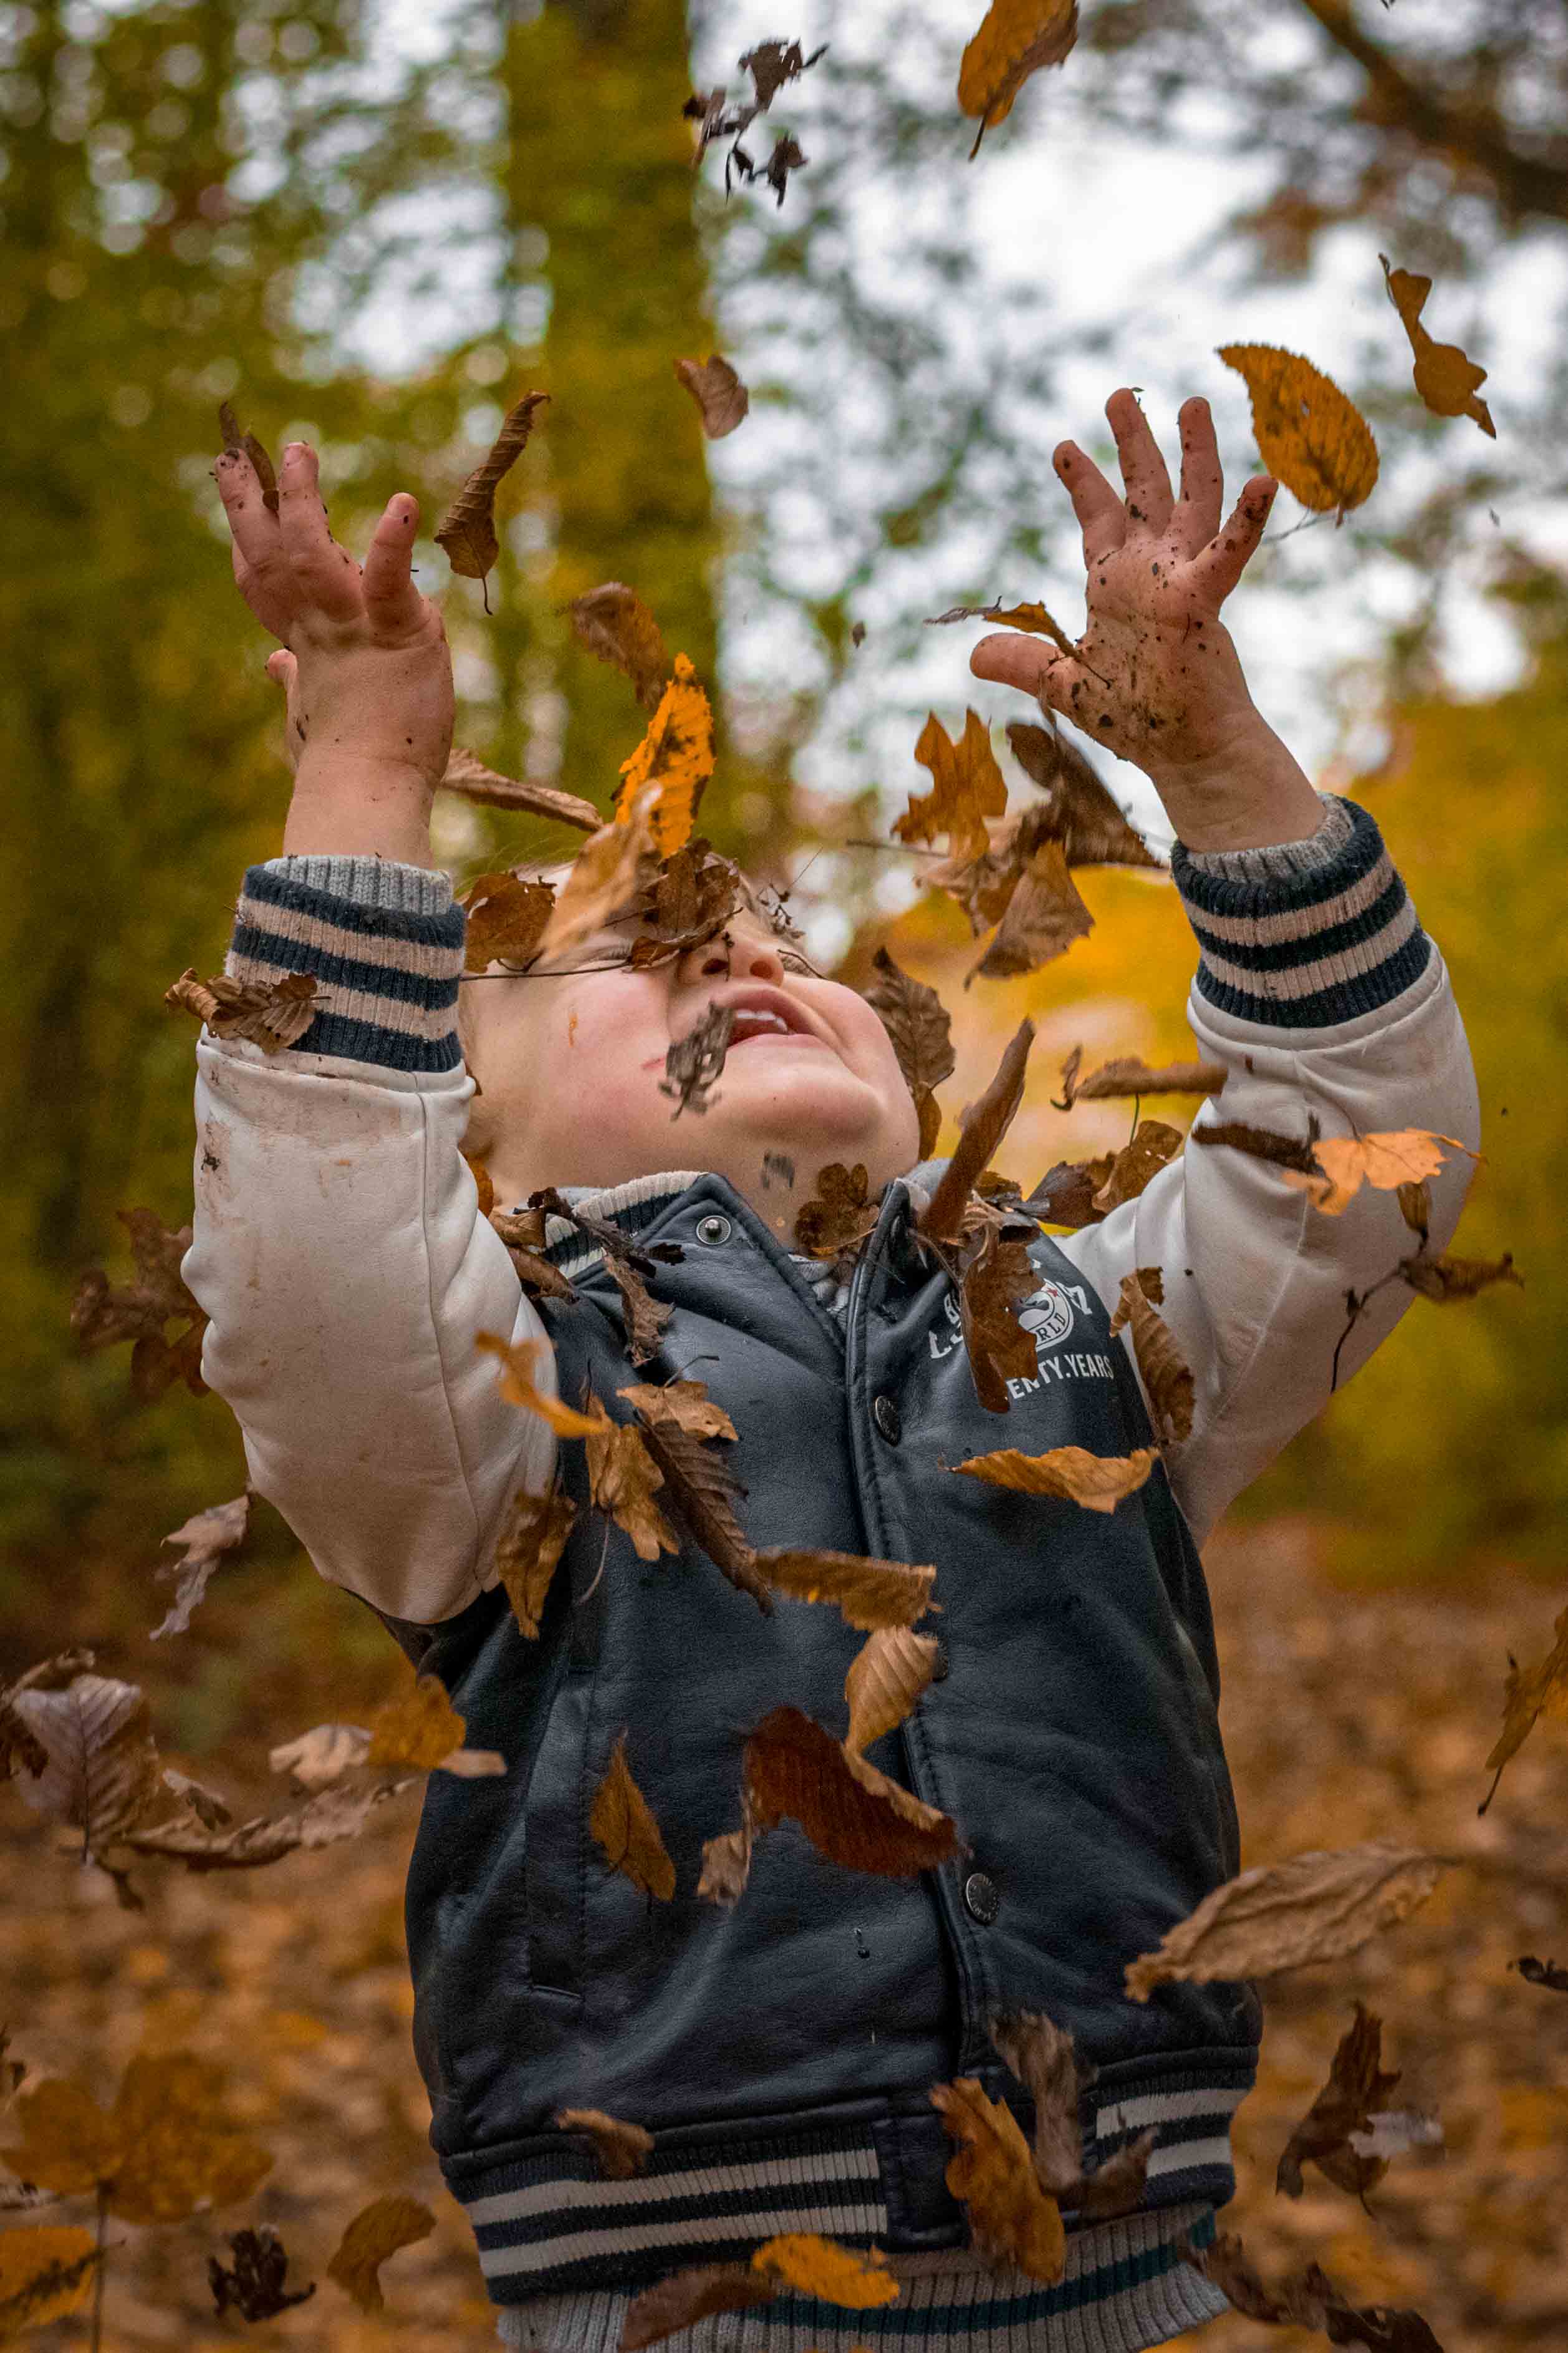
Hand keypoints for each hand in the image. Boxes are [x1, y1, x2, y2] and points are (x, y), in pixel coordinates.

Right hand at [215, 440, 453, 806]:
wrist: (366, 795)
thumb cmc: (344, 766)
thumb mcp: (312, 716)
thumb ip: (296, 681)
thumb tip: (278, 664)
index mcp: (305, 648)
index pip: (265, 586)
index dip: (248, 544)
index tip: (237, 504)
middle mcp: (320, 630)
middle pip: (273, 556)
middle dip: (251, 504)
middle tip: (239, 454)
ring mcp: (353, 628)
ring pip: (314, 552)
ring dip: (301, 500)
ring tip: (296, 451)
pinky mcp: (399, 633)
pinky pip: (390, 579)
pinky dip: (393, 541)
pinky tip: (402, 504)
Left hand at [970, 391, 1321, 847]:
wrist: (1183, 750)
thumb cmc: (1136, 719)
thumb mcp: (1065, 687)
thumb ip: (1024, 664)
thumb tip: (973, 656)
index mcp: (1116, 585)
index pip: (1097, 520)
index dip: (1082, 481)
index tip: (1064, 445)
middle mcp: (1152, 571)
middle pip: (1142, 492)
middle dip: (1131, 444)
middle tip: (1118, 396)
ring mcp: (1182, 580)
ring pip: (1191, 501)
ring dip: (1193, 453)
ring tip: (1191, 402)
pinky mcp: (1204, 601)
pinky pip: (1229, 554)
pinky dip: (1246, 521)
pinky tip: (1264, 480)